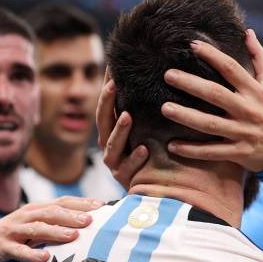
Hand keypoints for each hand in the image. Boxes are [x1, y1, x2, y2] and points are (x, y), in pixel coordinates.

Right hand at [0, 196, 102, 261]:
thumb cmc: (10, 240)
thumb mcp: (32, 230)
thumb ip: (53, 226)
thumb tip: (86, 227)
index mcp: (35, 211)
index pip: (62, 203)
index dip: (81, 203)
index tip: (102, 206)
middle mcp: (24, 216)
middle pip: (51, 213)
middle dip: (72, 215)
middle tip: (91, 220)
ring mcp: (11, 231)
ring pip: (36, 229)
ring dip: (56, 232)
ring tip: (74, 236)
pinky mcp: (0, 248)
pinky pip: (17, 251)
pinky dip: (31, 254)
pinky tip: (44, 258)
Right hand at [96, 71, 148, 188]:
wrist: (155, 194)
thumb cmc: (153, 156)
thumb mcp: (148, 132)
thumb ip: (147, 111)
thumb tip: (159, 76)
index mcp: (113, 132)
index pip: (107, 105)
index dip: (107, 87)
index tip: (111, 67)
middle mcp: (110, 146)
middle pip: (103, 121)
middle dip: (107, 103)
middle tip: (113, 84)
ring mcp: (116, 164)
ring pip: (112, 145)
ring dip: (120, 130)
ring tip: (127, 116)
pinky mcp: (127, 180)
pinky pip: (129, 168)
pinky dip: (136, 158)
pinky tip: (144, 149)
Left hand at [161, 29, 262, 171]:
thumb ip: (259, 58)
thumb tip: (248, 32)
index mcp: (255, 91)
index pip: (231, 69)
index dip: (212, 56)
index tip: (192, 46)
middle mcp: (248, 110)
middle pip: (215, 94)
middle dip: (191, 84)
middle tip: (168, 75)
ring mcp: (243, 133)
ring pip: (210, 124)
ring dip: (186, 117)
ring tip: (165, 108)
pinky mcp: (239, 153)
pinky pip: (212, 152)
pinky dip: (192, 150)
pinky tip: (172, 146)